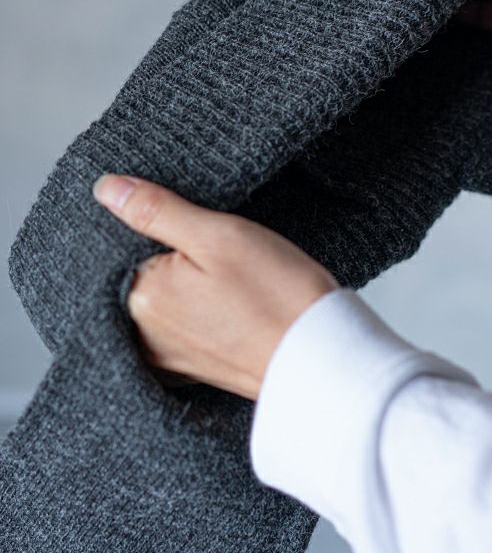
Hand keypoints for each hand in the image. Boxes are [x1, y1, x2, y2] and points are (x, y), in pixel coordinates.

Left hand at [92, 173, 338, 400]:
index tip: (203, 227)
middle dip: (176, 253)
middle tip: (225, 254)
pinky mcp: (190, 364)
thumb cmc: (277, 297)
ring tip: (232, 278)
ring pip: (166, 295)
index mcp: (141, 299)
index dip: (164, 222)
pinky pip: (181, 322)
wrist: (321, 357)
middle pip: (145, 270)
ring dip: (190, 280)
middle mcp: (143, 333)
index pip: (127, 241)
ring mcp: (166, 355)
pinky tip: (231, 301)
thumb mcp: (218, 235)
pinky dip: (199, 306)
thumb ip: (157, 211)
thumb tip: (108, 189)